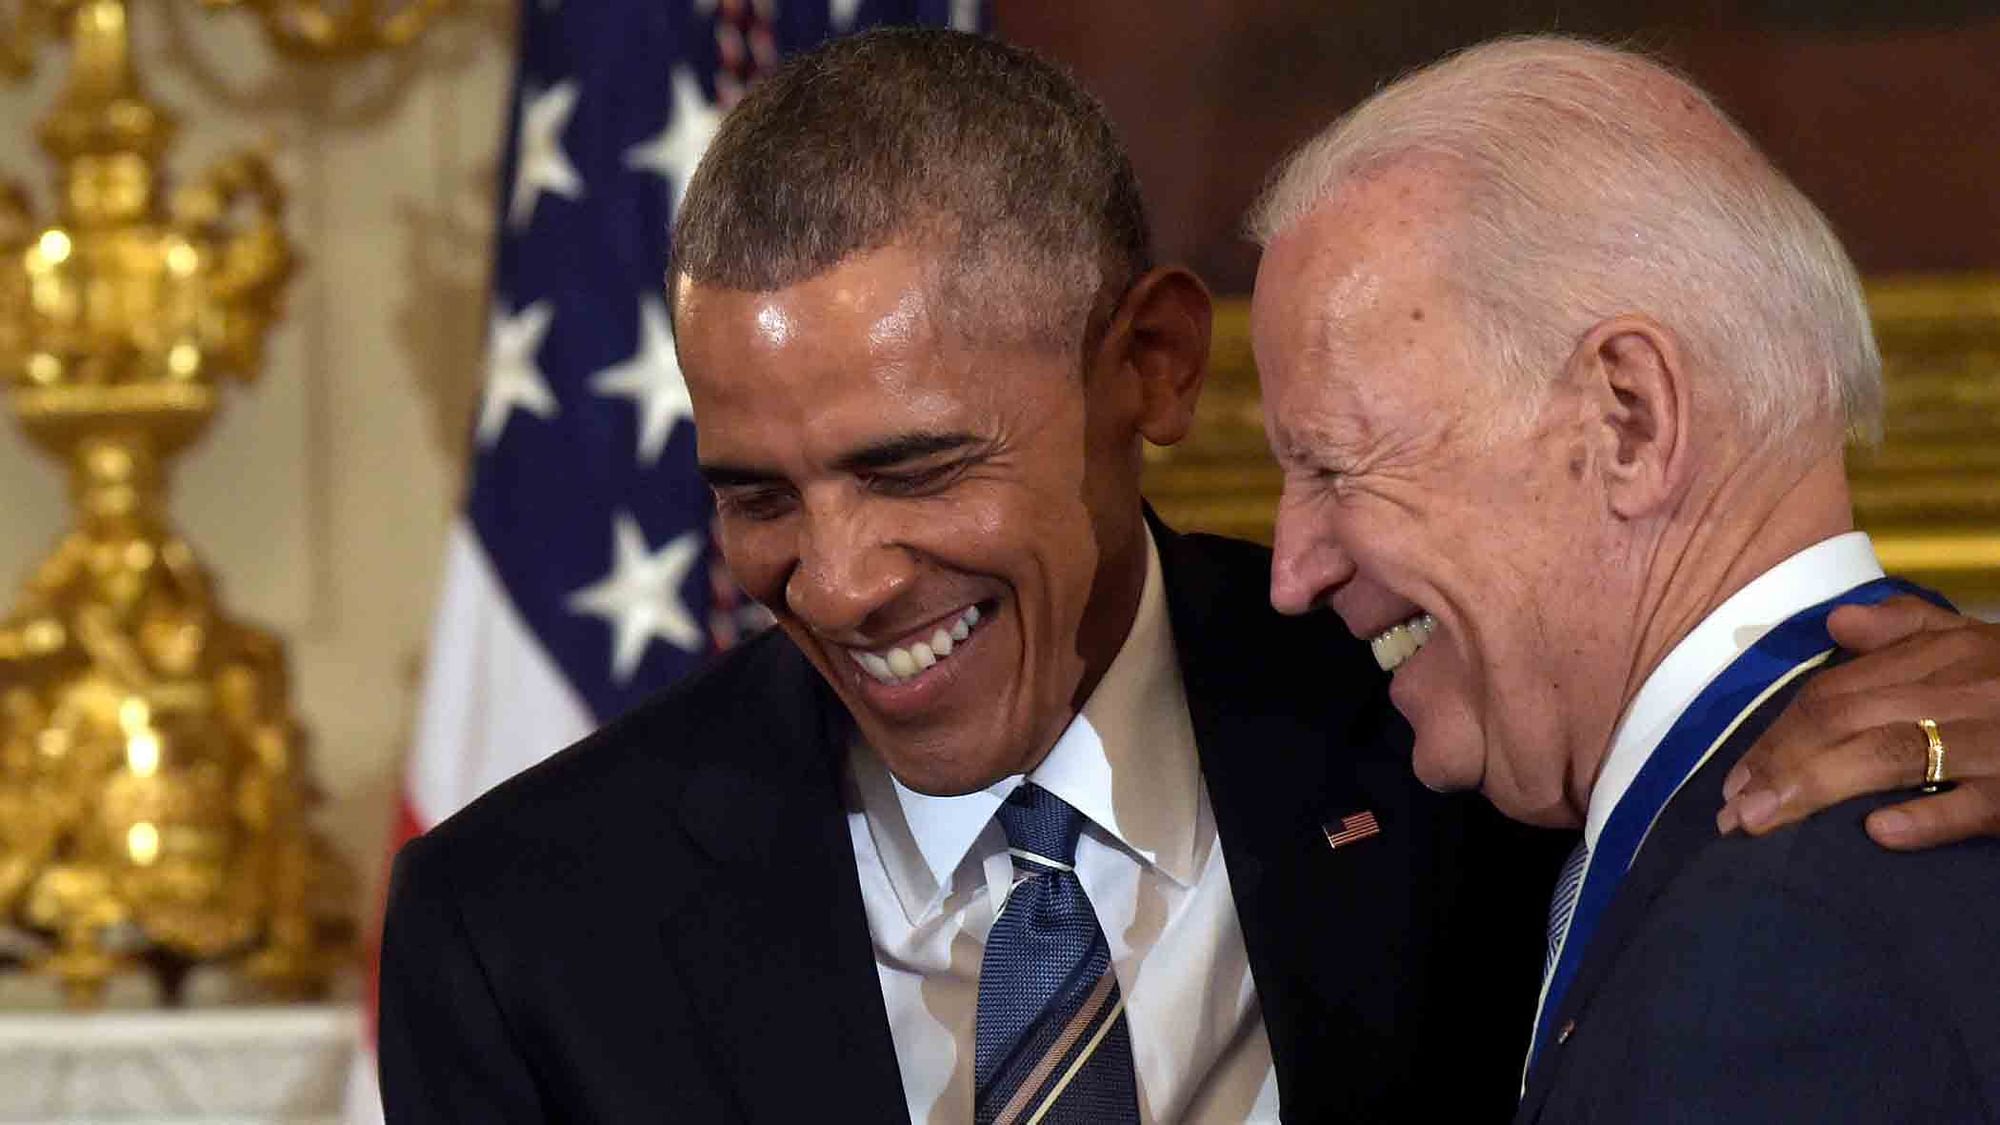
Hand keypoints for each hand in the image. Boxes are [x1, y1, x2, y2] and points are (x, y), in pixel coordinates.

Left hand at [1716, 595, 1999, 848]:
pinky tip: (1880, 833)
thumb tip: (1836, 624)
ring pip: (1894, 756)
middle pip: (1847, 721)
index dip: (1778, 734)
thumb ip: (1906, 628)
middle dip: (1779, 764)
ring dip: (1818, 788)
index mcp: (1943, 658)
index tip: (1734, 777)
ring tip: (1763, 823)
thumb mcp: (1976, 642)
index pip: (1835, 693)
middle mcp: (1963, 692)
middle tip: (1730, 814)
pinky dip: (1929, 816)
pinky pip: (1978, 803)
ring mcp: (1998, 742)